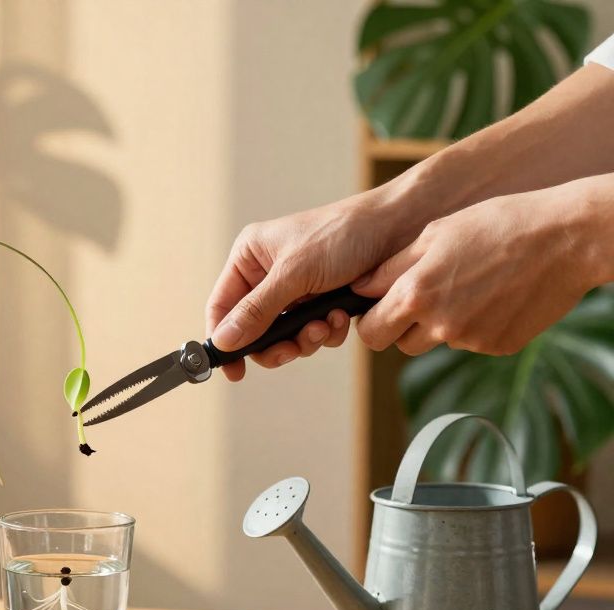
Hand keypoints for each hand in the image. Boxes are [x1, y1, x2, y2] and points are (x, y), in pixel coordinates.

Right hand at [206, 191, 410, 380]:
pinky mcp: (323, 302)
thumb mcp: (293, 274)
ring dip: (307, 338)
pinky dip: (327, 332)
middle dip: (276, 343)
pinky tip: (341, 316)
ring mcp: (296, 290)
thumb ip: (256, 311)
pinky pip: (313, 332)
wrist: (399, 228)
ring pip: (285, 336)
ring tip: (326, 324)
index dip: (223, 339)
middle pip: (253, 329)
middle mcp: (268, 275)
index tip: (232, 370)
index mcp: (249, 257)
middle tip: (292, 350)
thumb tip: (222, 342)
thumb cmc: (341, 235)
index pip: (222, 306)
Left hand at [353, 183, 608, 355]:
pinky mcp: (499, 347)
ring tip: (468, 286)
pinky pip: (473, 342)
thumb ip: (391, 268)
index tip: (379, 308)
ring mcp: (472, 340)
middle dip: (403, 326)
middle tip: (423, 297)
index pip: (372, 332)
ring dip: (441, 324)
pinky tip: (494, 295)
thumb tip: (359, 289)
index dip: (372, 321)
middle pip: (401, 345)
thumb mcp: (434, 234)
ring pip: (438, 342)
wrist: (565, 238)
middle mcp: (441, 325)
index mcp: (416, 295)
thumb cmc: (497, 225)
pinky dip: (476, 325)